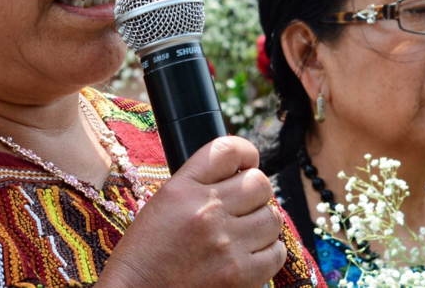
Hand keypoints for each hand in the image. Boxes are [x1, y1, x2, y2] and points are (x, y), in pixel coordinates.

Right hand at [99, 137, 286, 287]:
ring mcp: (225, 243)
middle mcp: (205, 211)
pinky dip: (267, 255)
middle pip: (259, 183)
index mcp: (182, 189)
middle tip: (243, 209)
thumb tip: (241, 173)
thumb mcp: (163, 205)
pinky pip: (276, 252)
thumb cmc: (147, 255)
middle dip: (255, 195)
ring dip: (261, 226)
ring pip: (272, 217)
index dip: (245, 154)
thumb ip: (199, 185)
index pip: (227, 150)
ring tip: (242, 237)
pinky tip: (247, 258)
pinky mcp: (240, 274)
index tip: (247, 164)